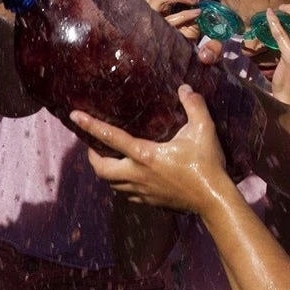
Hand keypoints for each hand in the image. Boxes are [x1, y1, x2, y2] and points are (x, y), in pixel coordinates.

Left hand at [73, 85, 234, 213]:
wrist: (214, 200)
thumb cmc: (207, 164)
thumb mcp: (204, 130)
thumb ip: (194, 106)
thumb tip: (185, 88)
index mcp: (145, 155)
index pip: (110, 138)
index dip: (90, 125)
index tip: (75, 115)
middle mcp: (137, 174)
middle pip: (101, 169)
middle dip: (92, 156)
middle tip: (94, 145)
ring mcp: (142, 191)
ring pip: (111, 184)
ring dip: (106, 171)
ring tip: (109, 158)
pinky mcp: (149, 202)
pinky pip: (126, 193)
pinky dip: (121, 184)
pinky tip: (130, 175)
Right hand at [142, 0, 202, 40]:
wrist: (188, 54)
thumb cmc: (188, 32)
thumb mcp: (190, 13)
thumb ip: (191, 1)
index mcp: (155, 3)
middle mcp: (151, 9)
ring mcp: (154, 20)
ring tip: (193, 2)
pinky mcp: (162, 33)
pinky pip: (172, 18)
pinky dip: (188, 13)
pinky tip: (197, 14)